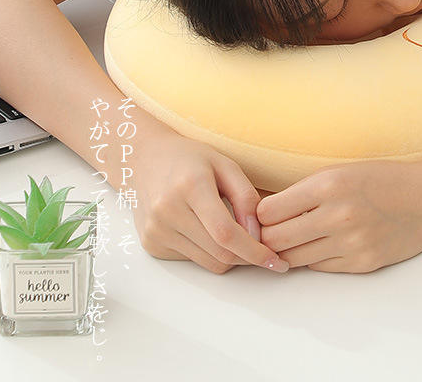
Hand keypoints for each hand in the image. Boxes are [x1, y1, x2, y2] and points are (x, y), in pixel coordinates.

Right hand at [129, 124, 288, 274]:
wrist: (145, 159)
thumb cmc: (191, 159)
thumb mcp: (225, 165)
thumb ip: (246, 197)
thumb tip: (257, 235)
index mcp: (190, 186)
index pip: (226, 233)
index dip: (254, 251)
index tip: (276, 261)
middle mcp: (168, 211)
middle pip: (219, 253)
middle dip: (248, 257)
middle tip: (263, 249)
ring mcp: (156, 230)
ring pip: (208, 262)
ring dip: (229, 255)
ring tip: (232, 232)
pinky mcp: (151, 244)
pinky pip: (192, 260)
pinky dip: (207, 251)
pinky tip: (204, 228)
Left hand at [255, 159, 421, 273]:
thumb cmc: (380, 179)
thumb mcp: (339, 171)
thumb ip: (303, 191)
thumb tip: (263, 211)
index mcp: (328, 184)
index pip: (268, 211)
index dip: (259, 214)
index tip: (261, 212)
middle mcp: (338, 215)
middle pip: (276, 239)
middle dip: (266, 236)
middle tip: (267, 231)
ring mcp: (350, 243)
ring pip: (294, 258)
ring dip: (286, 250)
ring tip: (289, 238)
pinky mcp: (361, 264)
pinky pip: (318, 267)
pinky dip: (311, 258)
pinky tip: (317, 244)